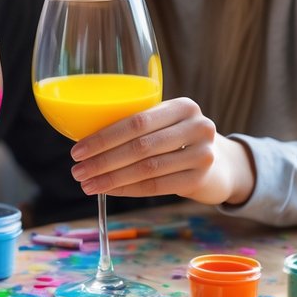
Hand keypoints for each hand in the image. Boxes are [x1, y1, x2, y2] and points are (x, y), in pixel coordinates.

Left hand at [69, 96, 255, 207]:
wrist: (218, 163)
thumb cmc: (177, 139)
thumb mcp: (164, 123)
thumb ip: (136, 125)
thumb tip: (83, 137)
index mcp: (183, 106)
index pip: (137, 121)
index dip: (104, 137)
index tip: (78, 150)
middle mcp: (197, 126)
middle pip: (140, 146)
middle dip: (103, 161)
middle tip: (77, 171)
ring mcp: (202, 154)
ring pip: (147, 169)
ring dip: (112, 179)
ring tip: (88, 185)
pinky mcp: (200, 179)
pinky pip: (156, 186)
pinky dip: (128, 189)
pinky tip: (109, 190)